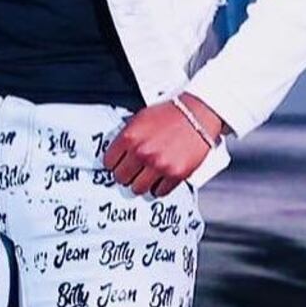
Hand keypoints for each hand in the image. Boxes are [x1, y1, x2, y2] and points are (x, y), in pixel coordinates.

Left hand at [103, 96, 221, 196]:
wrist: (197, 114)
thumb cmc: (171, 114)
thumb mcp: (140, 119)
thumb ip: (127, 137)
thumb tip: (117, 155)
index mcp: (129, 137)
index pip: (108, 163)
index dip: (114, 163)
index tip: (119, 164)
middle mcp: (142, 153)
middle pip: (121, 178)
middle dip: (126, 174)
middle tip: (133, 170)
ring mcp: (159, 165)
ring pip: (138, 189)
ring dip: (141, 183)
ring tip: (147, 175)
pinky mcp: (175, 174)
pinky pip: (159, 192)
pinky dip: (159, 187)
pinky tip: (161, 177)